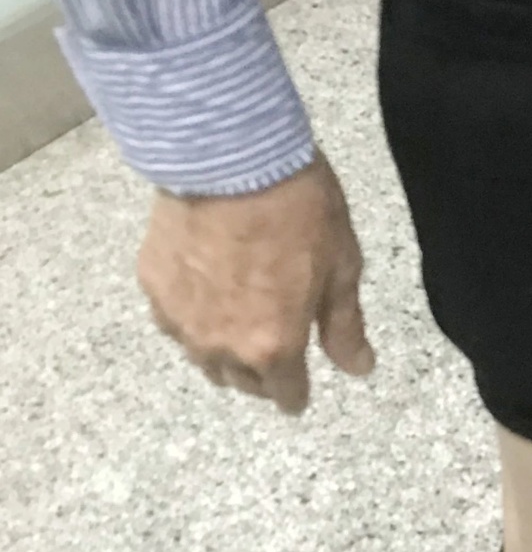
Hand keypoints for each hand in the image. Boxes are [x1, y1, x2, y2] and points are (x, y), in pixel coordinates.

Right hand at [138, 153, 375, 414]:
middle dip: (261, 375)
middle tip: (274, 349)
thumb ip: (343, 326)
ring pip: (202, 358)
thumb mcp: (341, 266)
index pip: (285, 395)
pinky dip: (192, 319)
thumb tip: (358, 369)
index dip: (296, 394)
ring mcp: (181, 319)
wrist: (228, 156)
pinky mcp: (153, 287)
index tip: (299, 388)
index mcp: (273, 346)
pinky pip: (174, 322)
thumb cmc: (298, 207)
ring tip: (239, 326)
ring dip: (223, 353)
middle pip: (241, 383)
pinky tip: (206, 294)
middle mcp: (221, 345)